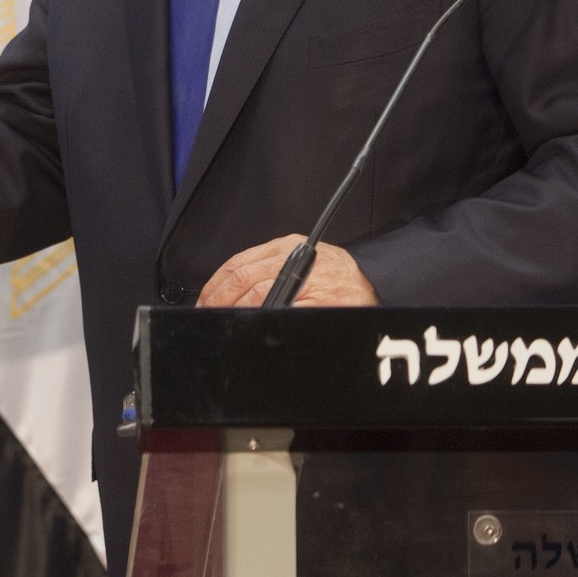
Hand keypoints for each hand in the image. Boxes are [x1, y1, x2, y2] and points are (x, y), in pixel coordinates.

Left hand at [196, 234, 378, 306]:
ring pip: (258, 296)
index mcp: (286, 247)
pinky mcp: (320, 302)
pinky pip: (283, 313)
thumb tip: (229, 293)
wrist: (373, 283)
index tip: (204, 301)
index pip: (238, 264)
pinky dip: (262, 321)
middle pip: (242, 279)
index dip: (215, 285)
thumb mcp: (299, 261)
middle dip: (219, 301)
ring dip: (236, 312)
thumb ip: (268, 270)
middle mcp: (295, 259)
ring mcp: (308, 281)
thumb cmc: (335, 276)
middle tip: (208, 315)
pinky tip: (253, 329)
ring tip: (225, 324)